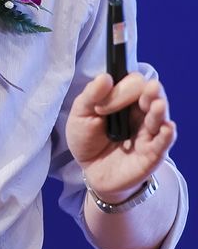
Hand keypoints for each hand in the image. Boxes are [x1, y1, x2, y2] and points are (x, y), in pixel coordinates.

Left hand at [66, 73, 176, 201]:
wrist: (90, 171)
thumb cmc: (87, 139)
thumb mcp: (80, 115)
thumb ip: (91, 96)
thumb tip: (105, 77)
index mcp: (124, 100)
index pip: (132, 84)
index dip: (122, 89)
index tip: (100, 106)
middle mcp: (140, 113)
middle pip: (151, 95)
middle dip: (149, 92)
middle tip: (146, 90)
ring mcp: (148, 132)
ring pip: (160, 117)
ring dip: (159, 110)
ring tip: (156, 104)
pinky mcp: (152, 153)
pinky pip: (164, 143)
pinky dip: (167, 135)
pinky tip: (167, 127)